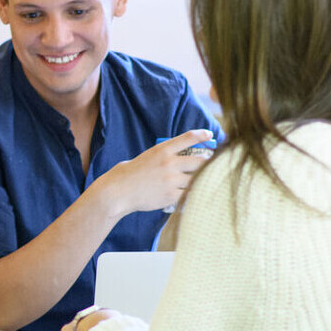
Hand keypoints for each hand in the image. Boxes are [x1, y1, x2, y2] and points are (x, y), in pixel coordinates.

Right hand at [91, 129, 211, 213]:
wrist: (119, 190)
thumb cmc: (132, 173)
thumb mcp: (148, 156)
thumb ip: (166, 155)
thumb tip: (185, 157)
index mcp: (163, 150)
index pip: (188, 138)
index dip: (202, 135)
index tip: (210, 135)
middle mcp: (170, 163)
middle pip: (201, 161)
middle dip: (208, 162)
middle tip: (212, 164)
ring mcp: (172, 180)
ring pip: (197, 178)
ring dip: (201, 179)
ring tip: (205, 180)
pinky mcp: (171, 196)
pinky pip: (190, 194)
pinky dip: (193, 194)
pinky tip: (194, 194)